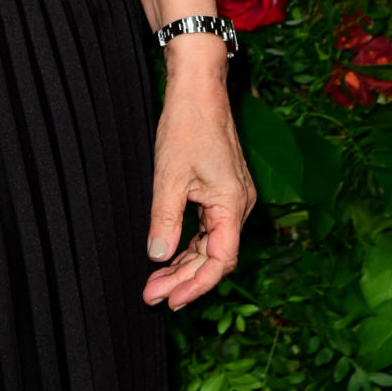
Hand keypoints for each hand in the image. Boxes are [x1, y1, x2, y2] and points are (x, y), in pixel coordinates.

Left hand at [142, 77, 255, 310]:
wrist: (199, 89)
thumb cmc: (187, 124)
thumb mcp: (169, 174)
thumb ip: (164, 218)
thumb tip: (158, 256)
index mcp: (232, 204)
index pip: (220, 260)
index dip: (196, 284)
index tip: (171, 300)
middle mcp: (238, 206)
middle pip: (215, 257)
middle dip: (184, 279)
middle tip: (152, 296)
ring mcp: (232, 199)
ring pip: (211, 245)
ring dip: (184, 264)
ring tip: (155, 283)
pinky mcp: (222, 192)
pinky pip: (208, 229)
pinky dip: (189, 244)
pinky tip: (169, 256)